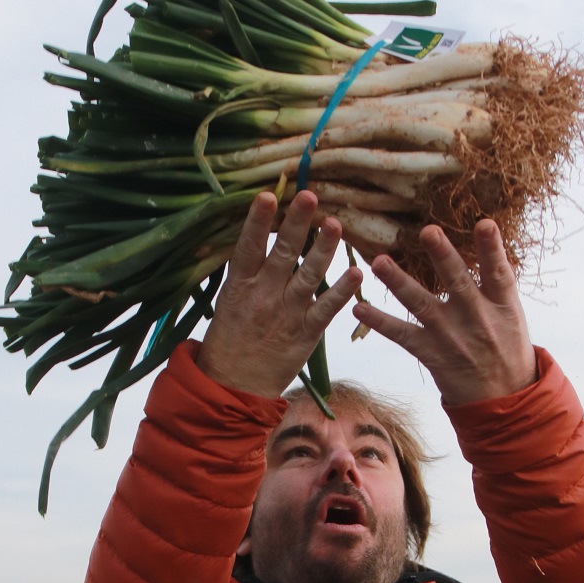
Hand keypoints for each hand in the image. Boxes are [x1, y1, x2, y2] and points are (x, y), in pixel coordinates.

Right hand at [197, 191, 361, 398]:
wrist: (234, 386)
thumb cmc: (229, 341)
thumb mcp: (227, 302)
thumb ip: (245, 273)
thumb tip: (256, 237)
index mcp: (239, 286)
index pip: (248, 247)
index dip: (257, 221)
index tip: (269, 195)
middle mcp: (263, 295)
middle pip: (282, 253)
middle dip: (297, 223)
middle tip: (310, 195)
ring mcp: (286, 313)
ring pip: (308, 275)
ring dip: (324, 249)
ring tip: (335, 224)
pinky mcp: (305, 333)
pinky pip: (326, 309)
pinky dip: (342, 292)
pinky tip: (357, 273)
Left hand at [352, 220, 535, 405]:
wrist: (503, 398)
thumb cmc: (507, 346)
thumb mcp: (512, 314)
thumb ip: (497, 282)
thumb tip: (488, 240)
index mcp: (502, 305)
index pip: (499, 272)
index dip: (492, 248)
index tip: (485, 223)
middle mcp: (476, 317)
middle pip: (458, 282)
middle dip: (443, 256)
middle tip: (428, 231)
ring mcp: (450, 336)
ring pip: (422, 304)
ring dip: (398, 282)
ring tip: (378, 262)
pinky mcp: (431, 353)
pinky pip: (401, 335)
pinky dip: (379, 322)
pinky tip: (358, 308)